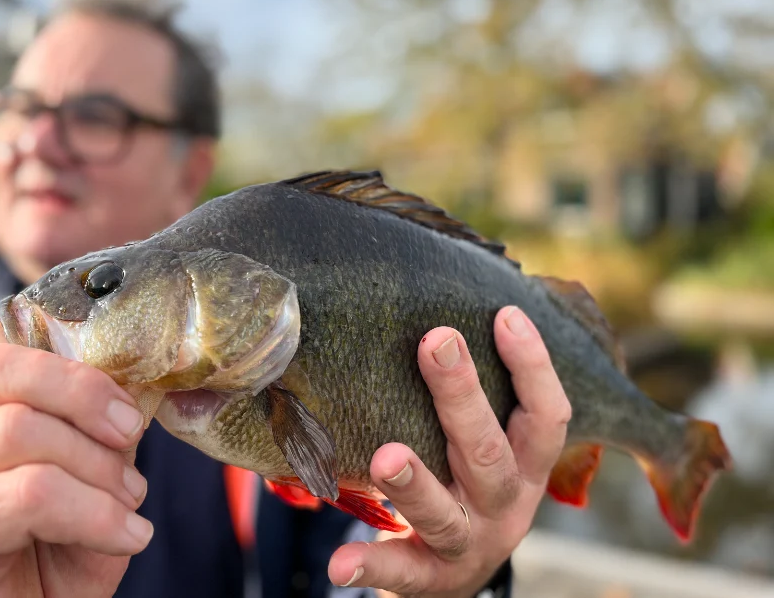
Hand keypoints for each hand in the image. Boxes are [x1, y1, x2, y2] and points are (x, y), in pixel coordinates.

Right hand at [0, 322, 152, 597]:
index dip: (72, 347)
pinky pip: (25, 494)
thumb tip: (144, 389)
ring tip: (132, 500)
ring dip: (96, 464)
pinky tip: (128, 535)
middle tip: (130, 430)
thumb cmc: (63, 549)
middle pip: (2, 366)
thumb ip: (109, 430)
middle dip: (84, 391)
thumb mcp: (100, 478)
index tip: (130, 388)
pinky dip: (93, 513)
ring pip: (18, 428)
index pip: (5, 339)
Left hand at [328, 306, 570, 596]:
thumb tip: (437, 315)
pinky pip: (403, 572)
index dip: (533, 366)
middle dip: (462, 395)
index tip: (505, 315)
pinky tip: (340, 562)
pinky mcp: (431, 577)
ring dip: (415, 483)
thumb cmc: (470, 481)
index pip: (547, 415)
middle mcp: (505, 503)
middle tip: (436, 342)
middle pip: (490, 452)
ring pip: (445, 513)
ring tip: (386, 457)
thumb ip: (475, 395)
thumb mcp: (492, 445)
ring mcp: (469, 543)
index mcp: (526, 466)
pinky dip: (372, 567)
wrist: (462, 569)